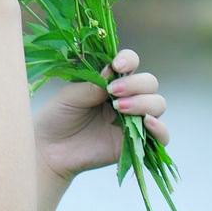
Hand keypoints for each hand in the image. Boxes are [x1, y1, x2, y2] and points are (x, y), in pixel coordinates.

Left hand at [33, 47, 169, 182]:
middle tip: (114, 92)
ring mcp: (133, 120)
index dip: (129, 60)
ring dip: (143, 102)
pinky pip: (161, 136)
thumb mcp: (70, 97)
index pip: (131, 63)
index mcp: (111, 81)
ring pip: (157, 104)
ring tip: (119, 107)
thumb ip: (92, 85)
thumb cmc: (57, 118)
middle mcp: (127, 97)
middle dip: (136, 84)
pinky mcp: (136, 143)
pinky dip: (160, 128)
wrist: (50, 150)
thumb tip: (112, 72)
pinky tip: (147, 123)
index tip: (117, 66)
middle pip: (150, 83)